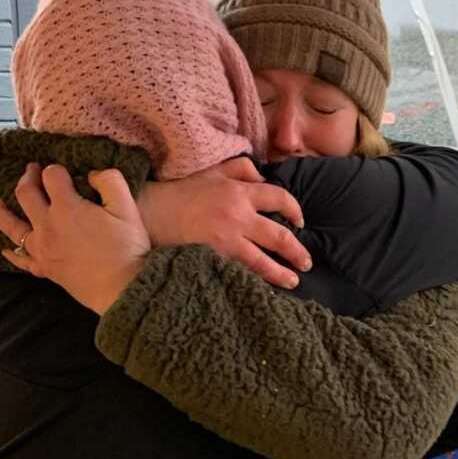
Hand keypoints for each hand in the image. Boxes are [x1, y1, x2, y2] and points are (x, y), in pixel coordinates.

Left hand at [0, 163, 150, 314]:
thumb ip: (110, 181)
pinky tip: (5, 249)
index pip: (52, 175)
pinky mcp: (46, 269)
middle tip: (31, 170)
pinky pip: (21, 260)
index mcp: (67, 207)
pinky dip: (11, 253)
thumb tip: (92, 174)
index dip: (57, 169)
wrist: (123, 288)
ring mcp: (42, 249)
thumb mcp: (127, 207)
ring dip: (2, 211)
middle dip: (27, 178)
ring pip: (12, 227)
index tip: (65, 171)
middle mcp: (47, 225)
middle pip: (25, 194)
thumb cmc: (128, 248)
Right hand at [138, 157, 311, 289]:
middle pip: (278, 236)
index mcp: (239, 192)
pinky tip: (264, 288)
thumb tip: (264, 180)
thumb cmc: (182, 190)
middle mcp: (237, 216)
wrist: (151, 211)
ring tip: (293, 281)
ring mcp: (226, 240)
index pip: (279, 199)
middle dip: (296, 251)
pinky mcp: (214, 257)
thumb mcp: (214, 170)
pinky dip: (255, 280)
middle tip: (306, 262)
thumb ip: (242, 170)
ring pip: (262, 261)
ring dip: (281, 273)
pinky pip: (241, 271)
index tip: (301, 222)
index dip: (295, 211)